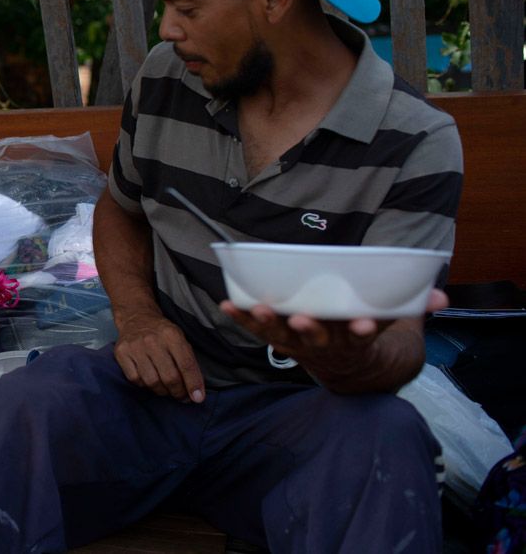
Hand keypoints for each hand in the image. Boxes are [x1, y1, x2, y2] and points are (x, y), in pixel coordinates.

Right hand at [113, 312, 205, 402]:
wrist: (136, 317)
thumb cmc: (162, 333)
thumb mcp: (180, 340)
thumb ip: (188, 362)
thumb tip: (195, 392)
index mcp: (172, 335)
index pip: (186, 364)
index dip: (193, 384)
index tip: (198, 398)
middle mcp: (152, 340)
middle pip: (169, 377)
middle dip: (178, 392)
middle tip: (182, 396)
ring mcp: (135, 346)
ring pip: (152, 381)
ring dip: (162, 391)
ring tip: (166, 389)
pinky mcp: (121, 353)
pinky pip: (135, 379)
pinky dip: (144, 385)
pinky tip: (149, 379)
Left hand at [219, 288, 447, 374]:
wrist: (354, 373)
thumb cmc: (369, 335)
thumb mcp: (395, 326)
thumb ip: (415, 310)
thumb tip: (442, 296)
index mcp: (356, 341)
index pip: (362, 338)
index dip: (362, 331)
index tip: (364, 324)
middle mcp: (327, 347)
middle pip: (317, 340)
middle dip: (310, 329)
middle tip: (302, 318)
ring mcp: (301, 346)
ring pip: (284, 338)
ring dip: (270, 324)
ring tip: (258, 309)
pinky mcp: (280, 341)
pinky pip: (258, 332)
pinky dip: (242, 319)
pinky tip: (226, 304)